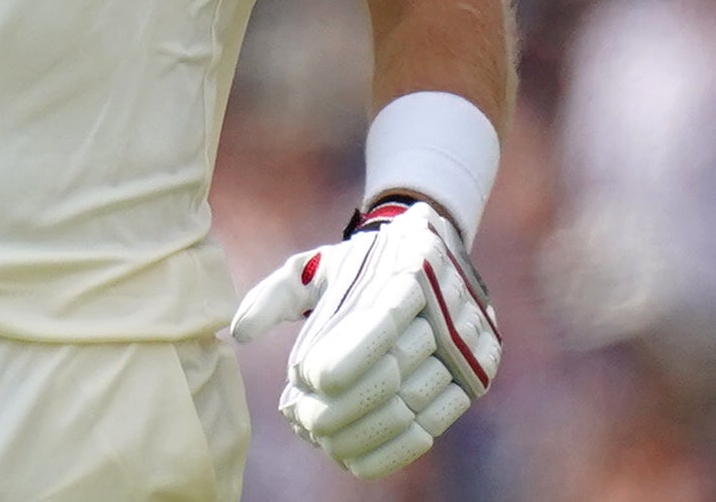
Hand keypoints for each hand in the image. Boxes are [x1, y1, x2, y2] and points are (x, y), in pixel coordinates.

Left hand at [228, 199, 499, 478]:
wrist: (432, 257)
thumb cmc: (360, 267)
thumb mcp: (317, 266)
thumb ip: (276, 294)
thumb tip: (240, 331)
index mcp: (412, 263)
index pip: (380, 318)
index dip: (347, 354)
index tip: (307, 380)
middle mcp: (450, 305)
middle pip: (393, 369)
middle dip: (343, 403)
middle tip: (302, 419)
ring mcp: (469, 346)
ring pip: (412, 403)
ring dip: (360, 431)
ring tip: (318, 438)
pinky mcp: (476, 379)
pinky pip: (434, 425)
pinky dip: (391, 449)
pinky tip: (351, 459)